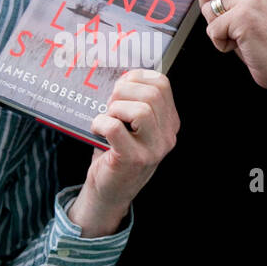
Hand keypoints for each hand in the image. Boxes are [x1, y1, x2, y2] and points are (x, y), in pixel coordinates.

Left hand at [69, 70, 179, 236]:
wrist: (109, 191)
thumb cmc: (116, 151)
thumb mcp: (132, 125)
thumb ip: (133, 100)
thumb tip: (120, 74)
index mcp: (169, 122)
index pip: (163, 84)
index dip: (137, 77)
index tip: (120, 86)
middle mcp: (167, 136)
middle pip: (152, 94)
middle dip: (123, 92)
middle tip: (110, 104)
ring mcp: (152, 149)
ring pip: (141, 110)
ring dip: (114, 108)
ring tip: (106, 118)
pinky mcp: (132, 159)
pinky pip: (115, 128)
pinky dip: (100, 122)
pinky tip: (96, 129)